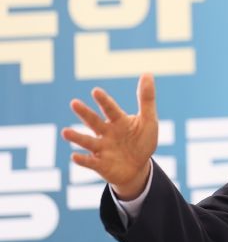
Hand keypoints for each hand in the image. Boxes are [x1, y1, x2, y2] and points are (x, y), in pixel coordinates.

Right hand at [62, 73, 157, 199]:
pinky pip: (90, 163)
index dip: (103, 100)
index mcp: (118, 121)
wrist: (137, 168)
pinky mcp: (101, 165)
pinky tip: (74, 156)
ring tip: (65, 132)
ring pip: (87, 142)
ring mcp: (102, 149)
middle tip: (74, 102)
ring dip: (77, 137)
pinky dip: (83, 160)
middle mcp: (106, 133)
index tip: (96, 91)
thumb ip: (146, 99)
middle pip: (94, 122)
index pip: (110, 109)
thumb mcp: (148, 120)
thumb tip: (147, 73)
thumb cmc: (142, 141)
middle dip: (84, 113)